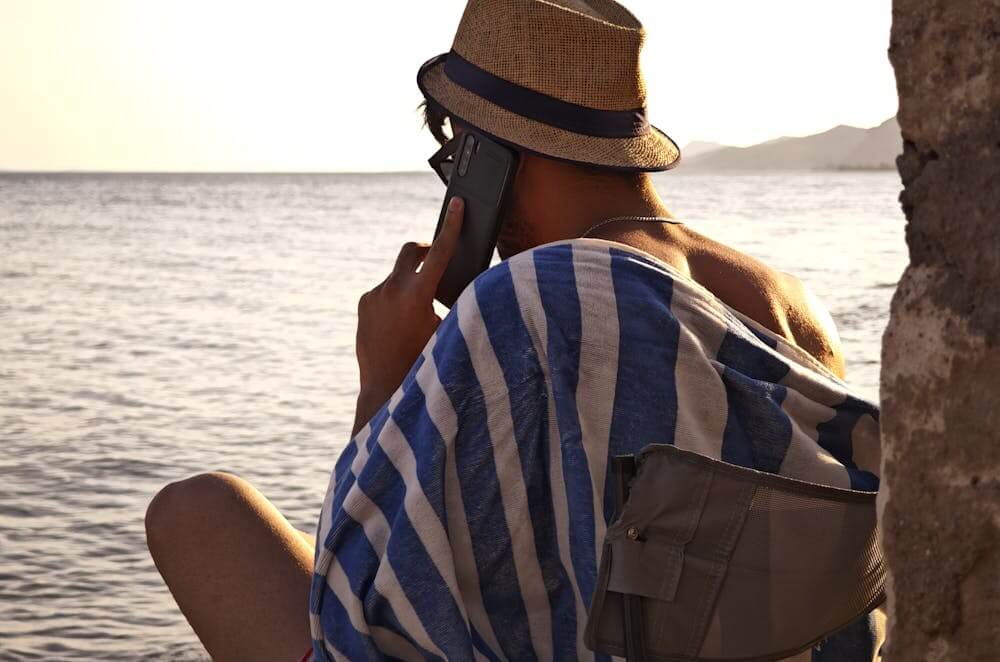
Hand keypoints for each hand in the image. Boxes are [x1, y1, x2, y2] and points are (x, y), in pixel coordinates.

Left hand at [352, 197, 464, 434]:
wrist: (384, 388)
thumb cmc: (423, 362)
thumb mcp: (446, 330)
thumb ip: (454, 301)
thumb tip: (463, 280)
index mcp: (417, 296)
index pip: (440, 252)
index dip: (452, 226)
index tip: (457, 204)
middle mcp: (391, 290)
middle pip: (412, 250)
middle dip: (427, 249)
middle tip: (438, 257)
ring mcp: (373, 296)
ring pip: (399, 274)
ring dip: (413, 283)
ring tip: (419, 313)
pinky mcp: (363, 303)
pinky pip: (385, 290)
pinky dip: (398, 297)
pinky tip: (401, 322)